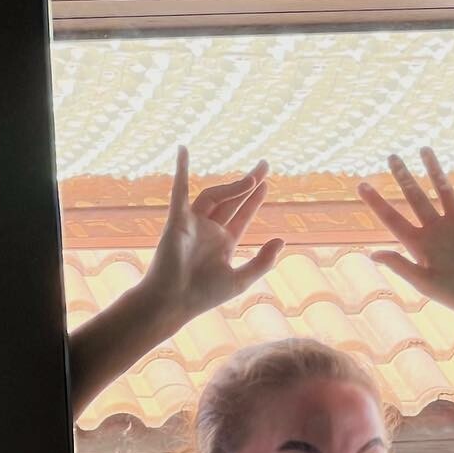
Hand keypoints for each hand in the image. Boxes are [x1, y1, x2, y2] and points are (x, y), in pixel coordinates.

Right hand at [142, 147, 284, 322]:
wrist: (172, 302)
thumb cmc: (202, 295)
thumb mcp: (240, 279)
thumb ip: (262, 261)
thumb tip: (281, 240)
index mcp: (222, 243)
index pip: (241, 215)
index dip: (254, 199)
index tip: (266, 183)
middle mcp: (208, 230)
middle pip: (231, 200)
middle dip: (248, 182)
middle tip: (265, 164)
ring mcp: (192, 223)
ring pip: (214, 196)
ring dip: (234, 187)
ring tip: (254, 180)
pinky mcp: (177, 220)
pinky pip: (179, 191)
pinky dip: (181, 170)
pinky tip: (183, 150)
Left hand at [357, 148, 453, 318]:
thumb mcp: (425, 283)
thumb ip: (401, 266)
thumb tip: (373, 254)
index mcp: (420, 243)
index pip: (392, 218)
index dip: (376, 202)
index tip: (361, 185)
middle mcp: (437, 229)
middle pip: (416, 196)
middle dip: (404, 177)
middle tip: (392, 157)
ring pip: (445, 189)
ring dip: (435, 169)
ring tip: (425, 149)